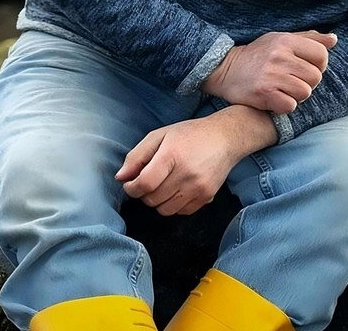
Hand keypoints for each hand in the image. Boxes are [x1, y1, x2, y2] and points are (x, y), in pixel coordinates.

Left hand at [115, 105, 277, 215]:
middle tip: (148, 182)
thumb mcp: (160, 135)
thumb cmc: (191, 134)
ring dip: (158, 201)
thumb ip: (137, 156)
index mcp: (172, 156)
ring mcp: (199, 188)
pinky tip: (176, 191)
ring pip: (165, 210)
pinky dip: (174, 205)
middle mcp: (187, 174)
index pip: (144, 184)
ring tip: (162, 187)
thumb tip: (121, 178)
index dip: (132, 188)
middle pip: (152, 199)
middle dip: (143, 194)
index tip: (131, 183)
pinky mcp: (207, 197)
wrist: (227, 137)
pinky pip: (181, 212)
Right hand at [203, 30, 335, 112]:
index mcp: (286, 41)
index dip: (319, 65)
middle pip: (316, 77)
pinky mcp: (262, 93)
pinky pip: (290, 105)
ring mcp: (270, 75)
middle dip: (308, 82)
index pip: (322, 55)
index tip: (306, 68)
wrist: (224, 69)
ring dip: (297, 95)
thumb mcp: (281, 39)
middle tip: (293, 81)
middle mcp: (279, 56)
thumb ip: (309, 39)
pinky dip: (285, 106)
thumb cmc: (258, 55)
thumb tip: (334, 39)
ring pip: (305, 92)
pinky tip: (276, 99)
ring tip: (284, 90)